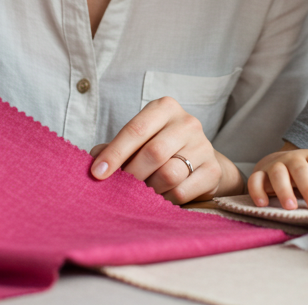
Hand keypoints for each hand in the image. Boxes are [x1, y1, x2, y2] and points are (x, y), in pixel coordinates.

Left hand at [89, 96, 239, 204]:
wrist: (200, 160)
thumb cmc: (160, 147)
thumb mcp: (139, 140)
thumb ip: (116, 148)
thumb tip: (94, 162)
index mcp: (165, 108)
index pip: (136, 130)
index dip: (114, 153)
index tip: (97, 173)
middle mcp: (187, 122)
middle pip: (153, 153)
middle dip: (132, 175)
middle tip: (120, 188)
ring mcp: (203, 145)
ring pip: (169, 174)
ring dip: (150, 189)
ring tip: (143, 192)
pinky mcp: (213, 170)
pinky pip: (181, 191)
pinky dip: (165, 199)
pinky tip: (161, 196)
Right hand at [248, 144, 307, 209]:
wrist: (278, 163)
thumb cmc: (305, 175)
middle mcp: (292, 159)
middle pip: (300, 170)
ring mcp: (274, 165)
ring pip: (278, 173)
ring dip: (284, 190)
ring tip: (291, 207)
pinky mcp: (259, 173)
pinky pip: (255, 180)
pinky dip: (257, 191)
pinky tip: (263, 204)